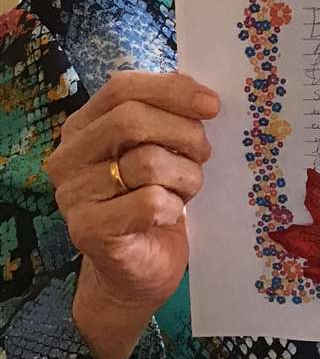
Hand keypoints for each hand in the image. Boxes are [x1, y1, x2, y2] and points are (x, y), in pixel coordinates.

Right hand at [46, 71, 218, 315]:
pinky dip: (173, 206)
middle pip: (131, 120)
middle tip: (204, 153)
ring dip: (185, 175)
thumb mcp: (161, 149)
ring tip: (186, 189)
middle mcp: (68, 157)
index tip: (212, 105)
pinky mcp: (88, 231)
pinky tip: (170, 214)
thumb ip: (169, 116)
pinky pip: (149, 202)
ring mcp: (73, 195)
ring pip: (147, 162)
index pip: (121, 88)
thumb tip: (203, 96)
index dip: (171, 90)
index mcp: (82, 127)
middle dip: (183, 133)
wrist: (136, 270)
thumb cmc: (152, 199)